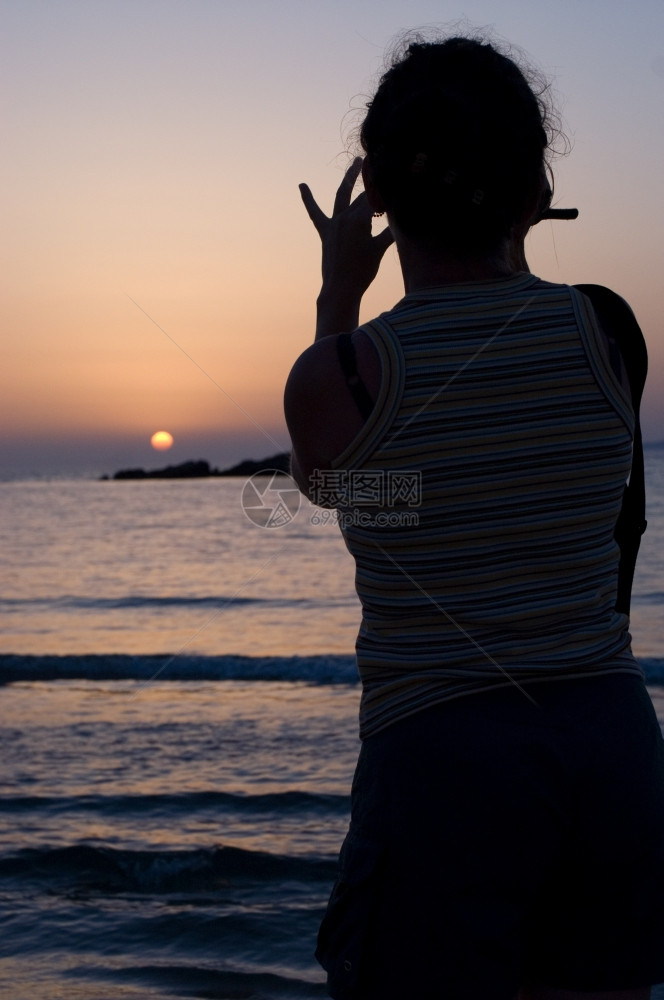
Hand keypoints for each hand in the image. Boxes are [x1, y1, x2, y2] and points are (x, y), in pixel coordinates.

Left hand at [299, 158, 393, 337]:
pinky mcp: (325, 232)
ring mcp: (334, 224)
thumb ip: (390, 231)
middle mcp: (345, 217)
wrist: (341, 289)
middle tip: (383, 165)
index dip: (387, 189)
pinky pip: (315, 213)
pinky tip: (301, 185)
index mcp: (360, 220)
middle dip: (374, 182)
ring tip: (357, 162)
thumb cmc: (363, 272)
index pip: (376, 199)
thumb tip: (402, 217)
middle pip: (362, 195)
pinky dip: (308, 199)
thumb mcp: (379, 249)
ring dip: (349, 177)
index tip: (397, 177)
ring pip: (342, 195)